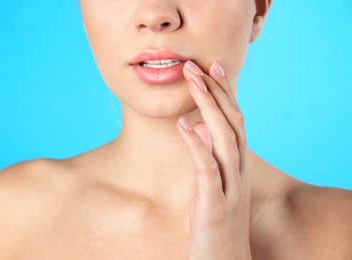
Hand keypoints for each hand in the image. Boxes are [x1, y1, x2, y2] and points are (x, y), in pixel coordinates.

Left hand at [176, 61, 250, 258]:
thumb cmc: (217, 222)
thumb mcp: (215, 185)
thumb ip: (210, 156)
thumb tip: (197, 127)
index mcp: (238, 166)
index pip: (235, 121)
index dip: (225, 93)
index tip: (212, 68)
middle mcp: (239, 172)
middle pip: (233, 123)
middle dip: (216, 91)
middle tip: (197, 66)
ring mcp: (230, 188)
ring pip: (225, 139)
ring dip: (209, 107)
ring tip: (192, 82)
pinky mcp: (215, 205)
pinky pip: (207, 169)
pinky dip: (196, 145)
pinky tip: (183, 125)